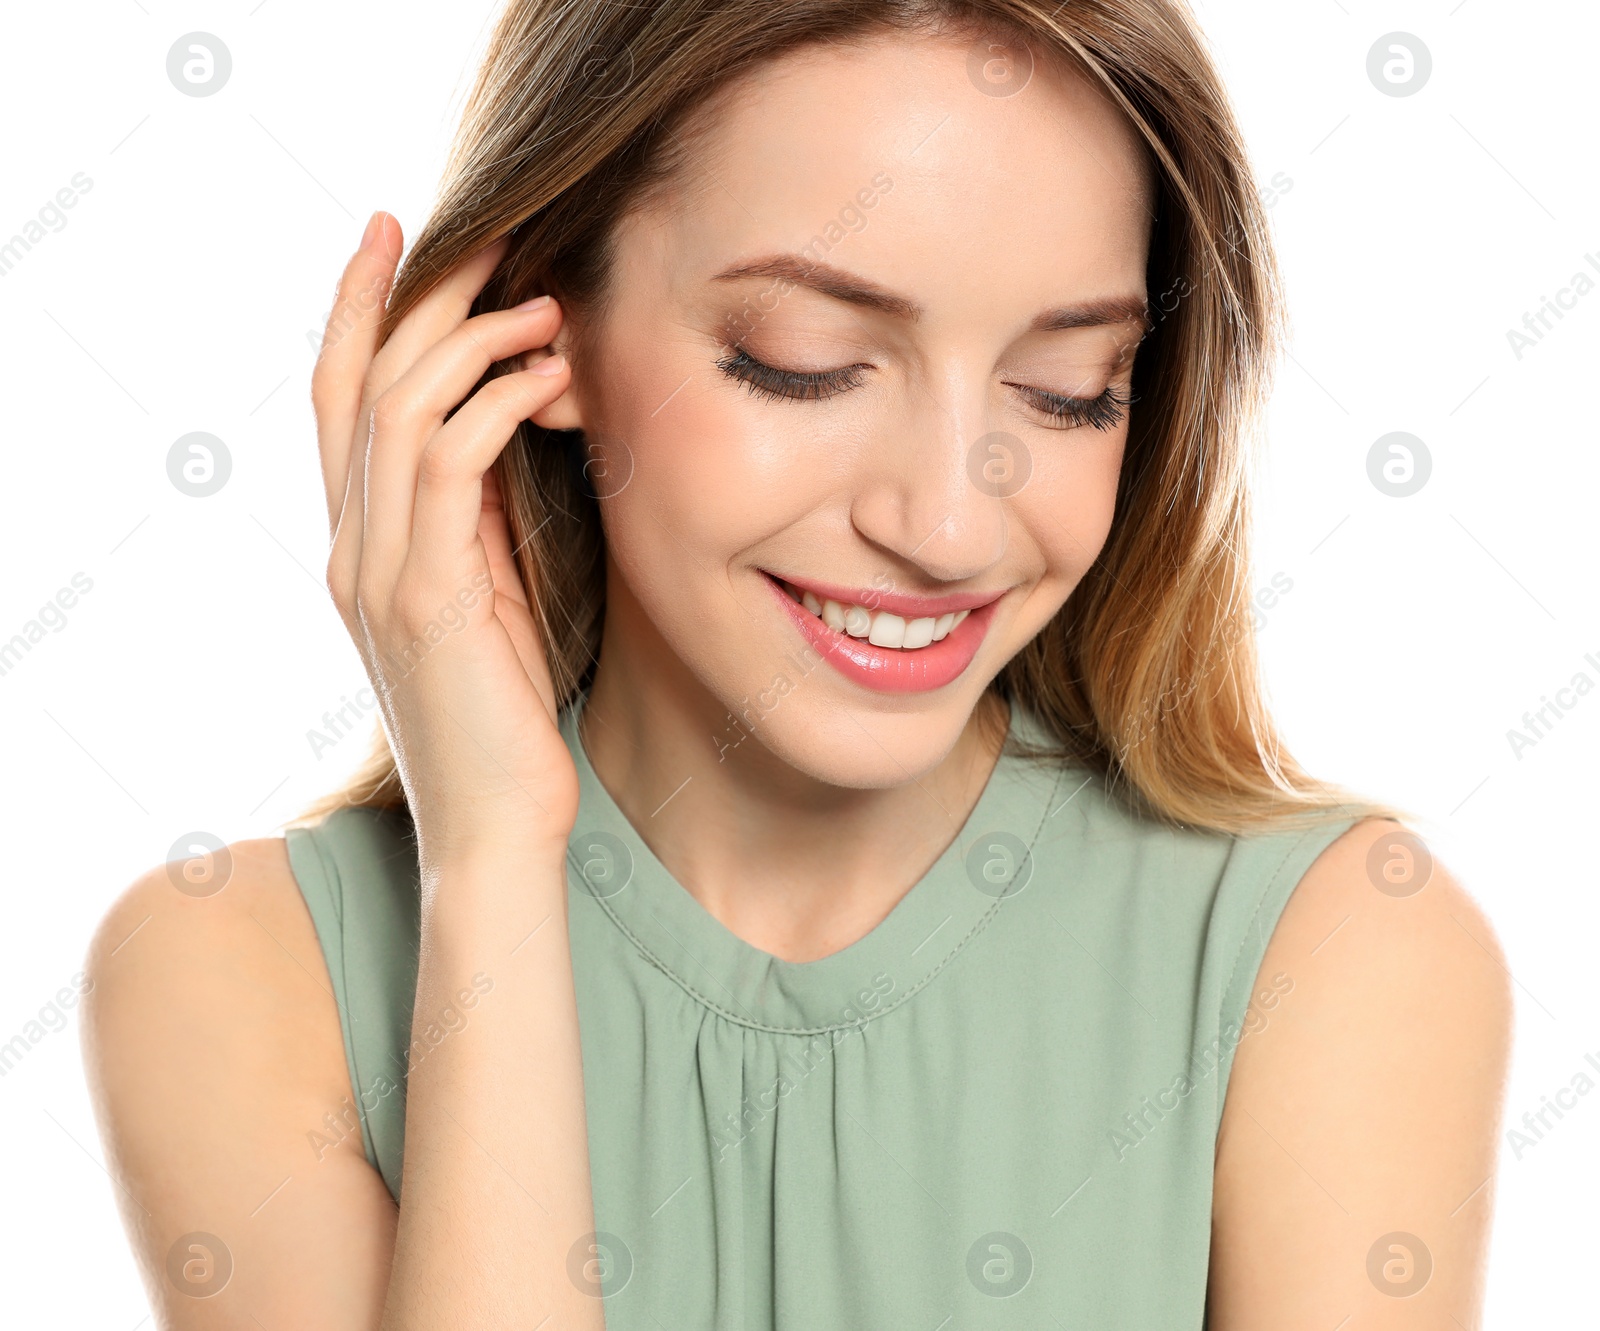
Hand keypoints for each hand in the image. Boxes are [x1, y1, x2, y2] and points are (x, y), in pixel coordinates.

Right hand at [311, 212, 579, 864]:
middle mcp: (351, 549)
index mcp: (360, 545)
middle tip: (482, 233)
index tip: (400, 233)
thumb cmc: (506, 713)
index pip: (339, 399)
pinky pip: (446, 467)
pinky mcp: (425, 600)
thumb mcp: (489, 594)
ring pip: (398, 410)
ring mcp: (378, 573)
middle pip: (357, 383)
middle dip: (412, 295)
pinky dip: (495, 404)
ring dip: (472, 342)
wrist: (496, 825)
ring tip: (543, 306)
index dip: (359, 309)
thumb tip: (511, 422)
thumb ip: (480, 516)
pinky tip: (551, 379)